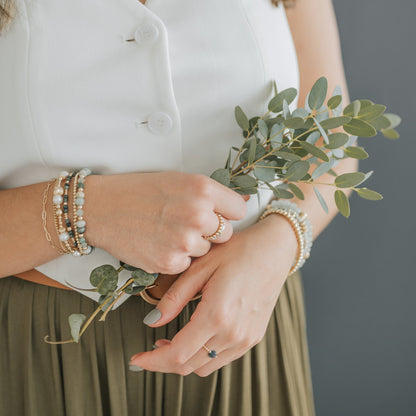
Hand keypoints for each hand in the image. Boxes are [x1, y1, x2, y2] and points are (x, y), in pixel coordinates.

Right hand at [84, 172, 247, 273]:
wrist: (102, 208)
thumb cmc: (139, 191)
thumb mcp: (179, 180)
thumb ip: (212, 194)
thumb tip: (244, 201)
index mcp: (202, 188)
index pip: (239, 210)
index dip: (227, 214)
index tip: (216, 214)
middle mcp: (197, 214)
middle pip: (227, 234)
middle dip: (211, 232)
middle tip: (186, 223)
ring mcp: (184, 240)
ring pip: (207, 251)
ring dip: (192, 246)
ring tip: (168, 232)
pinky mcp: (170, 262)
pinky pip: (187, 264)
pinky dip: (176, 258)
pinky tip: (159, 244)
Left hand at [129, 214, 297, 375]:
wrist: (275, 250)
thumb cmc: (238, 251)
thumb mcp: (200, 267)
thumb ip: (174, 298)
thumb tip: (152, 321)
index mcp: (217, 315)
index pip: (177, 354)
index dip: (153, 361)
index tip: (137, 358)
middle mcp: (233, 333)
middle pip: (189, 366)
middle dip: (164, 363)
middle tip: (149, 350)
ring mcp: (246, 338)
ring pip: (205, 366)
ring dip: (183, 361)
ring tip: (169, 343)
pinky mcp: (253, 337)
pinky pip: (222, 359)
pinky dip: (202, 357)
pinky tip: (195, 339)